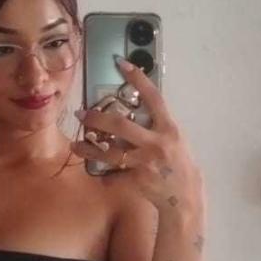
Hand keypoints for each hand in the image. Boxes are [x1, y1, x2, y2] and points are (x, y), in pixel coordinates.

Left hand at [73, 58, 203, 214]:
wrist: (185, 196)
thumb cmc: (180, 164)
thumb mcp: (175, 139)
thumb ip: (157, 125)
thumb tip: (135, 109)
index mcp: (169, 129)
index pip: (153, 97)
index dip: (137, 79)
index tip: (121, 64)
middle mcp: (157, 143)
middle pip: (121, 126)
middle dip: (97, 118)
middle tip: (81, 113)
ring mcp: (145, 163)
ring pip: (110, 153)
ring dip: (89, 148)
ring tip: (76, 144)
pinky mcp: (136, 180)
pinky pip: (113, 174)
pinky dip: (103, 174)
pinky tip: (94, 170)